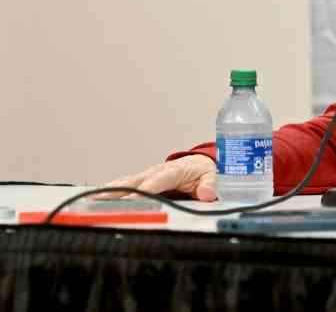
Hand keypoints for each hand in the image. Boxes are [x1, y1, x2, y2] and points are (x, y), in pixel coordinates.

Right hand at [102, 154, 216, 201]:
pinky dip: (111, 191)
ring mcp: (148, 176)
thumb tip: (207, 194)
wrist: (200, 164)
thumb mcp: (213, 176)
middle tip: (102, 200)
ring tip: (91, 199)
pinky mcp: (143, 182)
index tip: (133, 198)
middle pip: (136, 181)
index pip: (158, 181)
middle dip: (120, 191)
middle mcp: (157, 171)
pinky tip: (97, 198)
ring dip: (110, 190)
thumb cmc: (204, 171)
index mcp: (174, 170)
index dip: (145, 189)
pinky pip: (126, 186)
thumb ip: (210, 185)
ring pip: (127, 183)